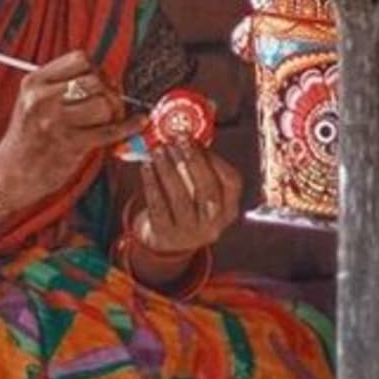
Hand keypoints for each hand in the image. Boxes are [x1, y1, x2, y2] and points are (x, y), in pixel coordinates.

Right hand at [0, 49, 143, 209]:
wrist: (10, 174)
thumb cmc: (28, 138)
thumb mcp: (34, 102)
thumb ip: (62, 85)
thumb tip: (108, 78)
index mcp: (34, 82)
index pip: (80, 59)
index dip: (96, 69)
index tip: (100, 83)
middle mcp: (43, 99)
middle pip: (96, 80)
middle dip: (110, 91)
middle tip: (111, 104)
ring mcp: (56, 122)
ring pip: (104, 104)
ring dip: (114, 112)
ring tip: (109, 121)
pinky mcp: (70, 145)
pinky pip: (110, 131)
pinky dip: (129, 126)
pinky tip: (138, 123)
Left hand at [135, 138, 241, 256]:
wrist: (167, 242)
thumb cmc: (187, 207)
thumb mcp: (202, 193)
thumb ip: (201, 168)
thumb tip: (187, 136)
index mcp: (228, 209)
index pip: (231, 182)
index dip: (214, 159)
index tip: (195, 140)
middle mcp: (214, 224)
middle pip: (207, 190)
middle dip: (192, 161)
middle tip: (177, 141)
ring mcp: (190, 233)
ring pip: (181, 198)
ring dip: (168, 170)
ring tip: (159, 151)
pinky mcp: (166, 235)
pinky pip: (158, 207)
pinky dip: (152, 185)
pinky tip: (146, 168)